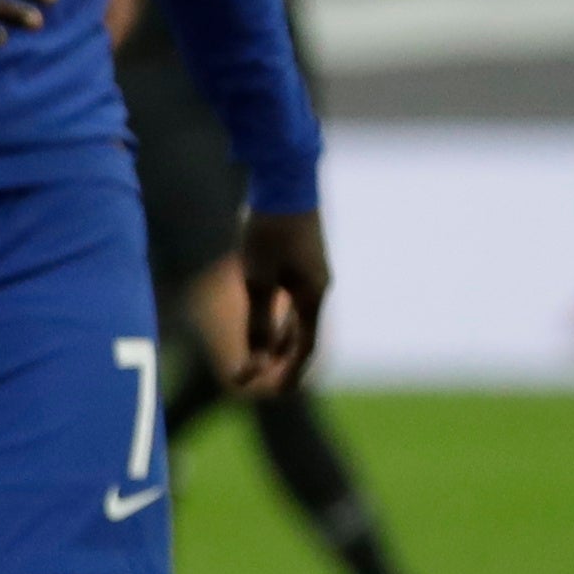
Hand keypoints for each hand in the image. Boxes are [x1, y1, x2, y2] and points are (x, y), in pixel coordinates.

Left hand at [232, 208, 327, 396]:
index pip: (304, 346)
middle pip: (302, 334)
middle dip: (282, 361)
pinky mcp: (301, 260)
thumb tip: (255, 361)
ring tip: (261, 360)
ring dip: (279, 339)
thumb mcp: (257, 277)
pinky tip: (265, 322)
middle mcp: (318, 286)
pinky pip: (292, 299)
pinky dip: (278, 316)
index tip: (276, 394)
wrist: (284, 180)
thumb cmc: (269, 229)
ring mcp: (312, 272)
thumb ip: (257, 320)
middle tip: (265, 384)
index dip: (290, 372)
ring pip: (296, 317)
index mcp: (313, 295)